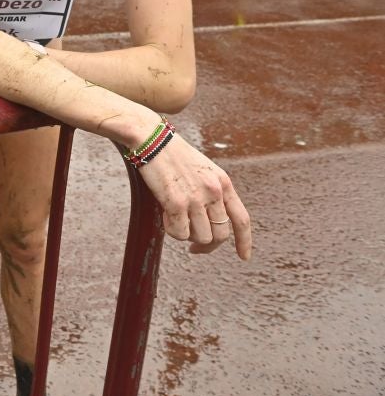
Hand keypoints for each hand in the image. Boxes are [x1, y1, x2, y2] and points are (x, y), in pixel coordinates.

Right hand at [137, 132, 252, 259]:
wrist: (151, 138)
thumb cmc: (172, 153)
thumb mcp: (202, 170)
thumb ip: (211, 192)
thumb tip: (210, 221)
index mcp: (223, 183)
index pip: (242, 219)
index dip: (244, 242)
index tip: (243, 257)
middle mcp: (214, 192)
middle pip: (221, 235)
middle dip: (207, 245)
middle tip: (194, 246)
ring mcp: (196, 198)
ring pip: (202, 237)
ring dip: (188, 236)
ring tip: (175, 222)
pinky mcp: (176, 203)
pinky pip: (180, 233)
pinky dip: (172, 231)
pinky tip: (165, 218)